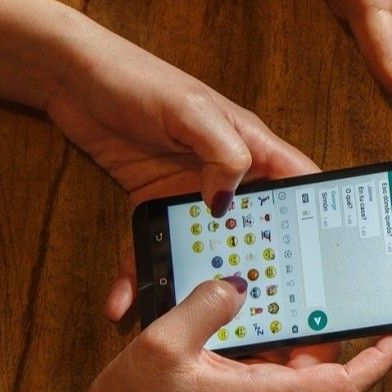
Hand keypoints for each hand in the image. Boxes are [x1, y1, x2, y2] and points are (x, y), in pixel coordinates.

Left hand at [47, 26, 319, 320]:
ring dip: (195, 281)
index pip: (298, 183)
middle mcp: (226, 172)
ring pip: (205, 245)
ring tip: (189, 315)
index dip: (316, 216)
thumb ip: (223, 152)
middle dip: (259, 263)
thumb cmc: (137, 81)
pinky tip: (124, 300)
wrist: (69, 77)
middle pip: (257, 224)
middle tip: (260, 306)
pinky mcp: (154, 202)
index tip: (322, 257)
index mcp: (250, 146)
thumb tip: (229, 201)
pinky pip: (156, 245)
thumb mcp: (190, 111)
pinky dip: (140, 274)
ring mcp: (190, 190)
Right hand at [60, 277, 391, 391]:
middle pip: (323, 365)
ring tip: (292, 282)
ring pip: (294, 364)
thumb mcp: (165, 344)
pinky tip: (248, 308)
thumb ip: (209, 305)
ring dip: (295, 329)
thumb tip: (241, 282)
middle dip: (334, 324)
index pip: (345, 383)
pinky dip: (266, 339)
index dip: (382, 358)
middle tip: (341, 277)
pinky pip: (266, 368)